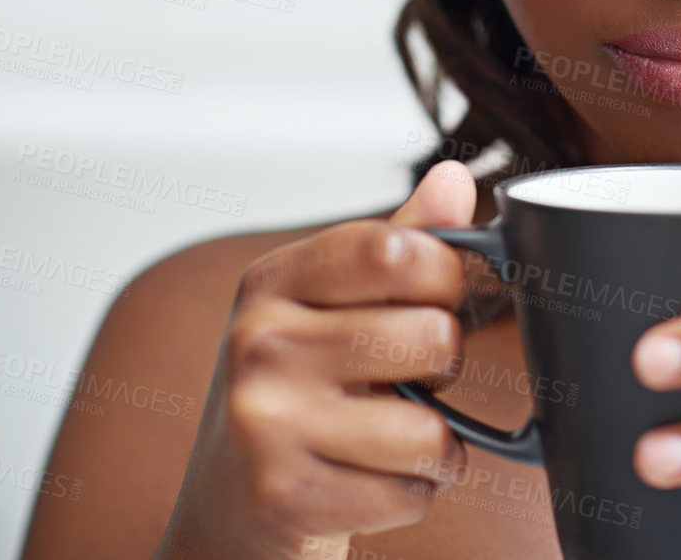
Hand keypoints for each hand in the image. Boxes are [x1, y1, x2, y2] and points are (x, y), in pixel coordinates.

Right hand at [156, 163, 479, 559]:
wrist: (227, 500)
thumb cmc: (290, 390)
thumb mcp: (328, 305)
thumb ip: (397, 243)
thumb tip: (453, 180)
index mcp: (274, 281)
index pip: (394, 249)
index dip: (445, 274)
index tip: (439, 294)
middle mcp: (260, 343)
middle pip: (433, 336)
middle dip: (443, 366)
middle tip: (402, 377)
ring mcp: (267, 422)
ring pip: (430, 429)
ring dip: (434, 444)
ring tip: (388, 434)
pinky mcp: (286, 497)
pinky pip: (411, 493)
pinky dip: (411, 493)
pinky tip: (367, 479)